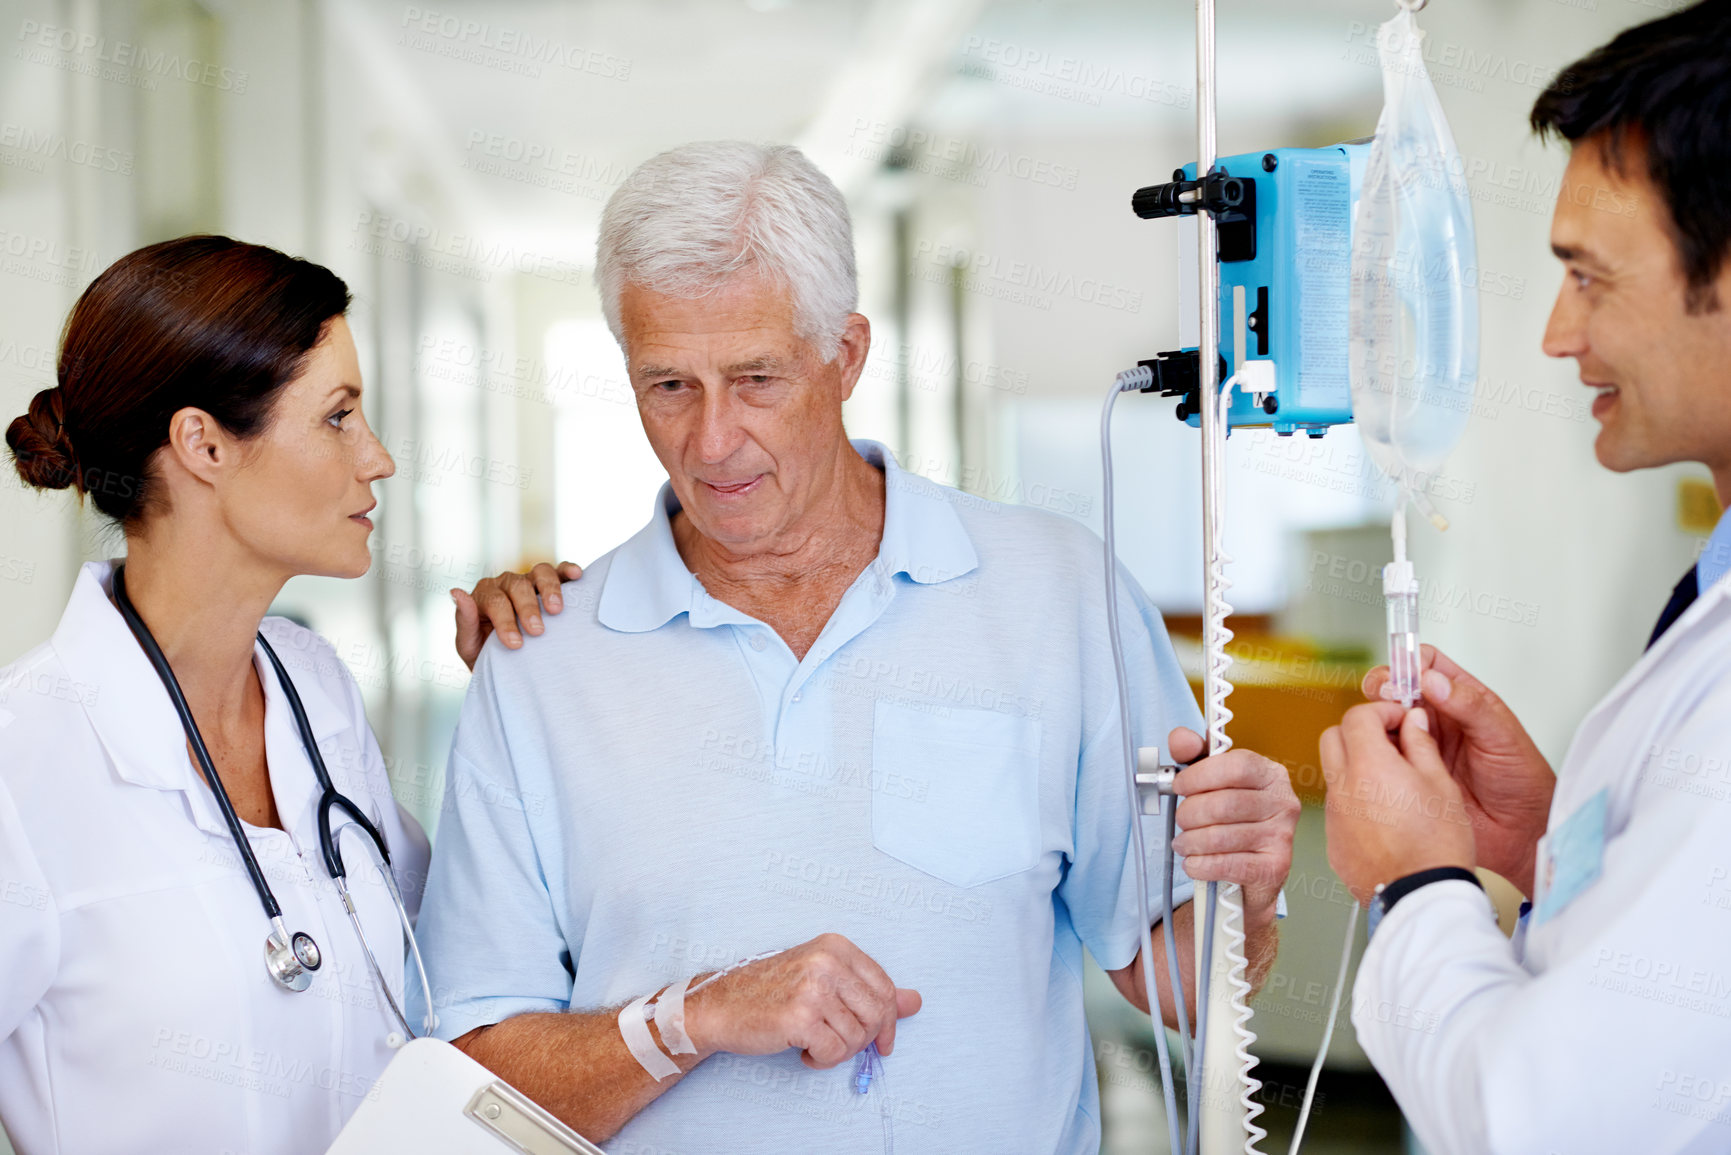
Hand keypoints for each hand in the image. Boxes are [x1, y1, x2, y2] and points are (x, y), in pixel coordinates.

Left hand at [453, 561, 582, 670]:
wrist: (507, 664)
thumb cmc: (486, 655)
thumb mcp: (469, 644)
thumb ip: (464, 620)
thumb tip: (456, 592)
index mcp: (484, 595)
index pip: (495, 601)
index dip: (505, 621)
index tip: (516, 644)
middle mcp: (505, 583)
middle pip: (517, 585)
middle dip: (527, 608)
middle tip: (537, 631)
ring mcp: (529, 582)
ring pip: (540, 572)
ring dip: (549, 588)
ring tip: (557, 610)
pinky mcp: (550, 585)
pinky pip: (559, 571)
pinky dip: (567, 570)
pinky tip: (576, 576)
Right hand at [682, 934, 921, 1069]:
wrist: (720, 1005)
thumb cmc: (769, 992)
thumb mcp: (823, 980)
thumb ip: (869, 990)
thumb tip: (914, 1001)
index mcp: (835, 947)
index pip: (885, 987)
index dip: (888, 1021)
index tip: (883, 1041)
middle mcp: (826, 961)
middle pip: (876, 1014)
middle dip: (863, 1039)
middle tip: (838, 1043)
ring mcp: (813, 988)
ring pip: (856, 1037)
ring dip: (838, 1051)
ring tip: (814, 1042)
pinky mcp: (799, 1017)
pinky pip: (833, 1053)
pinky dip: (820, 1060)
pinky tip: (803, 1050)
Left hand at [1168, 727, 1300, 921]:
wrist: (1253, 869)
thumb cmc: (1232, 818)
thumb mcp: (1213, 779)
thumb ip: (1194, 754)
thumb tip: (1180, 738)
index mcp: (1270, 774)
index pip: (1236, 766)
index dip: (1200, 775)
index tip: (1179, 785)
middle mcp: (1283, 802)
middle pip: (1224, 804)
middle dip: (1190, 813)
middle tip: (1181, 820)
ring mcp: (1282, 836)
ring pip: (1221, 836)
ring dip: (1191, 841)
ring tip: (1183, 843)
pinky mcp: (1275, 867)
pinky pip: (1227, 864)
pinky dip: (1201, 865)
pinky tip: (1194, 862)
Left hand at [1320, 702, 1475, 902]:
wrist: (1422, 897)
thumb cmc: (1438, 846)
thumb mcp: (1441, 784)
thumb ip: (1421, 745)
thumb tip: (1412, 722)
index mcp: (1369, 766)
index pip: (1356, 717)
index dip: (1380, 712)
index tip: (1399, 720)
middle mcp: (1343, 788)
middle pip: (1332, 738)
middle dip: (1358, 732)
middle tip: (1389, 742)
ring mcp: (1333, 816)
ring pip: (1333, 775)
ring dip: (1355, 768)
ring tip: (1392, 785)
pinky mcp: (1333, 842)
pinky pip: (1337, 809)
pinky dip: (1355, 802)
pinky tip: (1384, 818)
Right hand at [1362, 645, 1552, 894]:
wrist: (1518, 833)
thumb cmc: (1521, 781)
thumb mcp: (1501, 736)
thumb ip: (1469, 705)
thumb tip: (1433, 680)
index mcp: (1461, 699)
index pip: (1427, 664)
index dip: (1410, 662)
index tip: (1405, 675)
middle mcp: (1435, 718)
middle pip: (1396, 687)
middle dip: (1384, 685)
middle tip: (1386, 697)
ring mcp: (1417, 744)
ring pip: (1384, 718)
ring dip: (1377, 716)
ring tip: (1384, 726)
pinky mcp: (1406, 770)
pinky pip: (1380, 752)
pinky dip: (1372, 747)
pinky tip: (1377, 751)